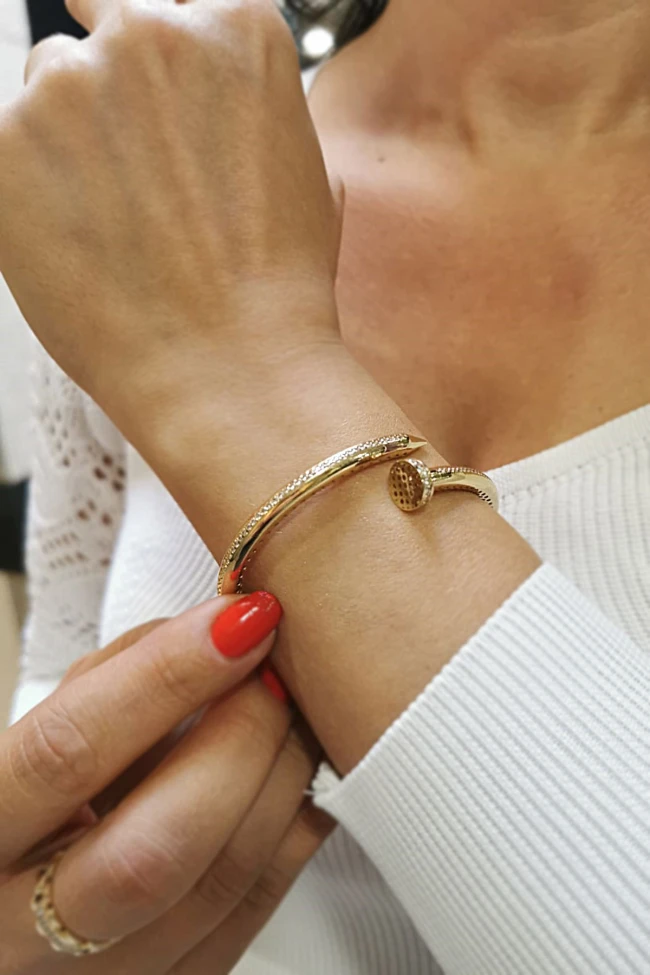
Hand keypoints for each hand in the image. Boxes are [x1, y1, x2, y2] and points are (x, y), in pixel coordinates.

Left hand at [0, 0, 342, 437]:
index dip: (162, 55)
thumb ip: (242, 108)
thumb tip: (205, 109)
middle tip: (125, 162)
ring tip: (109, 227)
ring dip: (67, 138)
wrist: (229, 367)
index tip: (147, 80)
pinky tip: (75, 247)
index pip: (177, 7)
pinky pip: (7, 148)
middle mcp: (151, 35)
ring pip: (48, 85)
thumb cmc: (275, 289)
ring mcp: (72, 83)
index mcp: (236, 31)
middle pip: (105, 29)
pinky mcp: (5, 142)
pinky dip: (28, 189)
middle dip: (112, 86)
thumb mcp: (301, 168)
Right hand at [0, 594, 331, 974]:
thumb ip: (122, 676)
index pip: (65, 754)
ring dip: (281, 777)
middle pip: (156, 849)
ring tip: (292, 711)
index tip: (238, 622)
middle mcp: (21, 932)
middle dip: (239, 741)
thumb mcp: (42, 723)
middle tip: (273, 672)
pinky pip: (258, 908)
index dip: (163, 680)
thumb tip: (227, 632)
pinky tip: (298, 770)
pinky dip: (294, 825)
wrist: (22, 897)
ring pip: (222, 883)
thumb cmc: (38, 796)